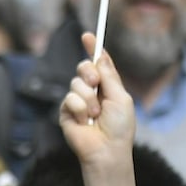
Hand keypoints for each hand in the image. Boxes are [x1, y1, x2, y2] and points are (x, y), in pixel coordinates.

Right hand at [59, 32, 138, 185]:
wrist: (106, 150)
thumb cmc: (120, 127)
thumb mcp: (120, 97)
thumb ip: (110, 75)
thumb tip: (101, 55)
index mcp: (107, 86)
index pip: (99, 63)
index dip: (93, 48)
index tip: (88, 35)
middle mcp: (91, 91)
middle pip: (83, 67)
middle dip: (89, 72)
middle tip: (95, 83)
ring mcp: (77, 101)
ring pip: (76, 83)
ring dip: (88, 98)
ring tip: (95, 115)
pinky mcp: (65, 112)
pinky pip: (69, 99)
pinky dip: (79, 109)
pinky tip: (84, 121)